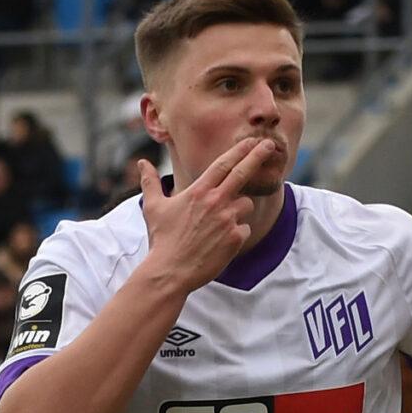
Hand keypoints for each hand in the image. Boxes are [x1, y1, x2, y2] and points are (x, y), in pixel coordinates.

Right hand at [137, 138, 277, 291]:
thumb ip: (150, 182)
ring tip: (218, 225)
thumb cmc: (161, 239)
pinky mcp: (235, 238)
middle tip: (269, 146)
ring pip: (245, 204)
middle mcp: (215, 201)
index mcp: (198, 191)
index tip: (252, 140)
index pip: (223, 164)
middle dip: (257, 156)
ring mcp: (227, 219)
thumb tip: (142, 163)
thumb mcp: (153, 207)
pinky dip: (237, 233)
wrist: (170, 271)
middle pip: (243, 173)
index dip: (240, 150)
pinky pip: (245, 229)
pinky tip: (220, 243)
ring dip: (238, 209)